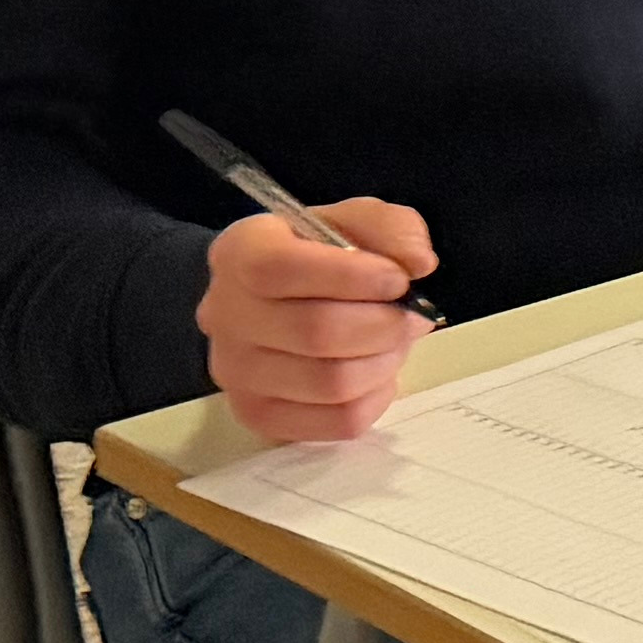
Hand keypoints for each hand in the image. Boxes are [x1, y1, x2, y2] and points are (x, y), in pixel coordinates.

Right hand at [196, 198, 437, 443]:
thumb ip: (390, 227)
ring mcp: (236, 373)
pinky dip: (377, 397)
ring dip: (385, 361)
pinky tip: (377, 371)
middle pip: (316, 332)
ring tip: (395, 341)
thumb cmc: (317, 256)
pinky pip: (339, 421)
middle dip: (384, 324)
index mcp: (240, 253)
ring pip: (332, 383)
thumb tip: (418, 263)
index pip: (281, 269)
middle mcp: (224, 316)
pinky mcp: (258, 415)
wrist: (270, 301)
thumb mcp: (352, 221)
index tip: (398, 278)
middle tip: (412, 314)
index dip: (351, 276)